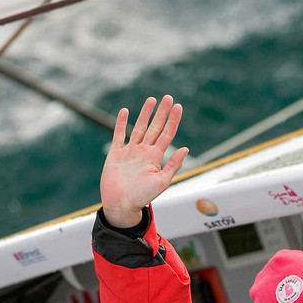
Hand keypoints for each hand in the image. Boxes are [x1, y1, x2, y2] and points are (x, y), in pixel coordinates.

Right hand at [100, 95, 187, 228]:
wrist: (121, 205)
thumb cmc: (142, 197)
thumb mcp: (162, 182)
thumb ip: (173, 165)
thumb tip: (186, 148)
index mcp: (155, 157)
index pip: (167, 134)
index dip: (172, 120)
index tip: (178, 106)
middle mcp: (144, 152)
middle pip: (155, 127)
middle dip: (161, 112)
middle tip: (167, 97)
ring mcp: (130, 152)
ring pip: (139, 128)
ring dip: (145, 114)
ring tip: (151, 99)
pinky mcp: (116, 154)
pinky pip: (119, 135)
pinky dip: (121, 123)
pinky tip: (125, 112)